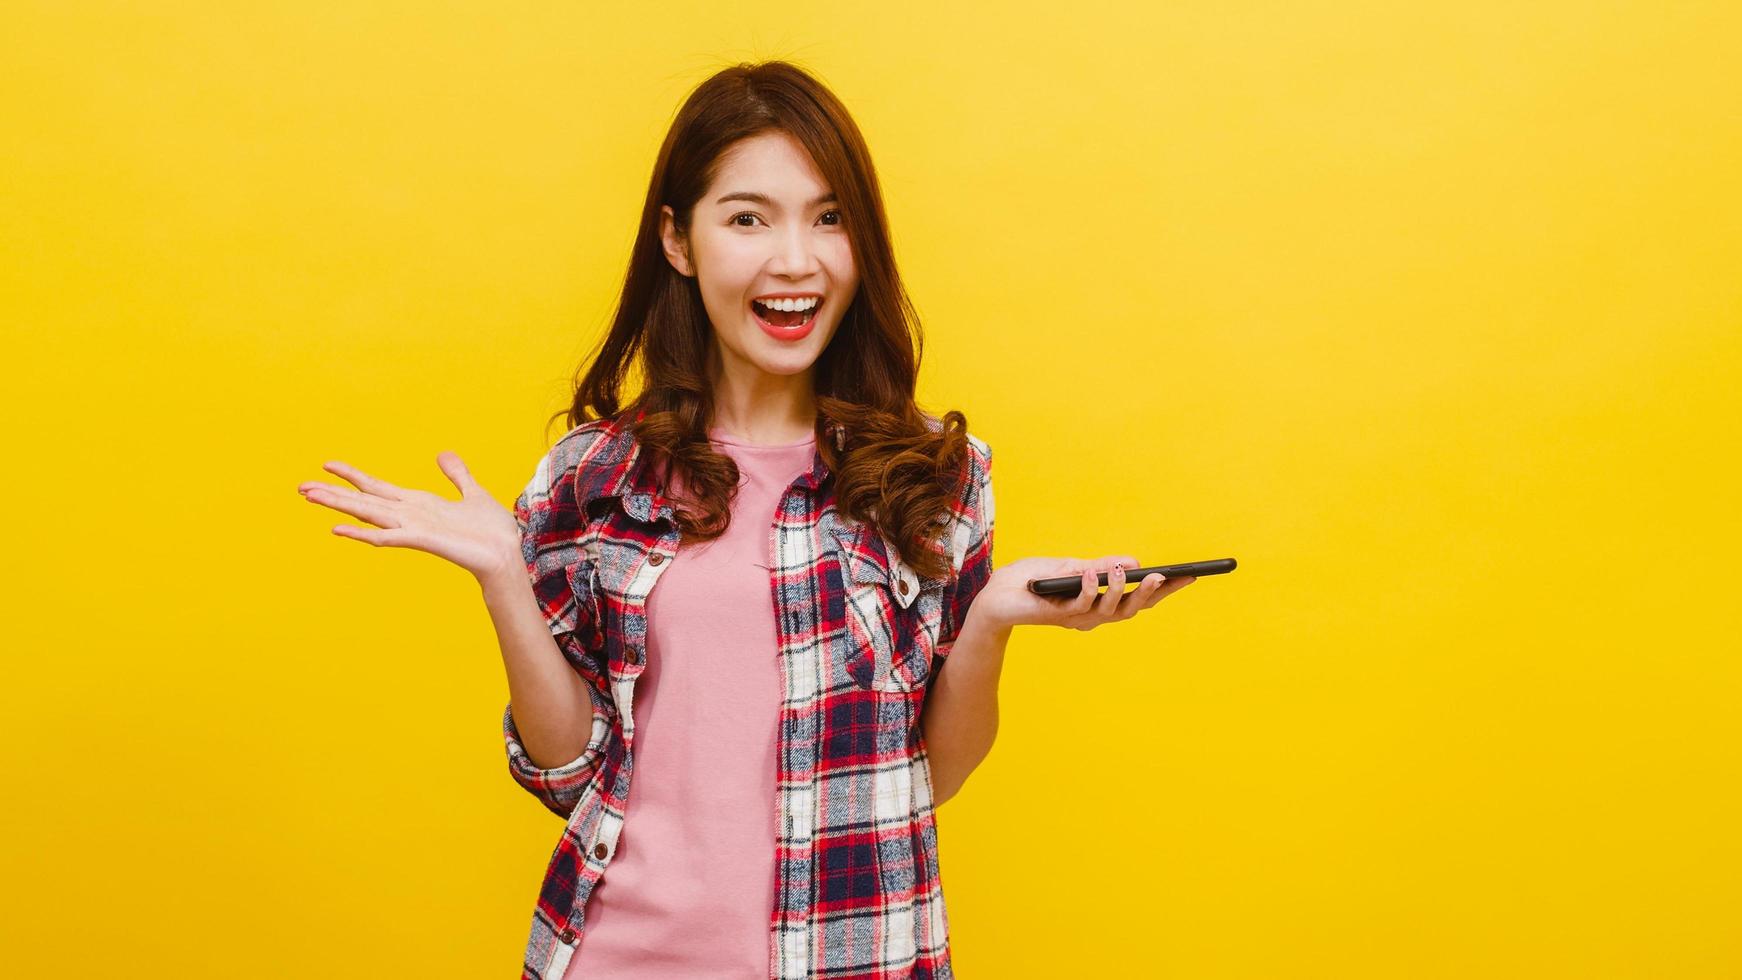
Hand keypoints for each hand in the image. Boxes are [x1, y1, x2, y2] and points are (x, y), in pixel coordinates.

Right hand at [297, 451, 521, 581]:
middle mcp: (409, 515)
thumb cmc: (491, 530)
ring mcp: (413, 528)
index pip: (377, 487)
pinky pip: (387, 536)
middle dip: (333, 492)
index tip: (327, 464)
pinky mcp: (422, 539)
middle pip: (364, 500)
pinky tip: (338, 529)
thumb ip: (457, 475)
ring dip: (339, 505)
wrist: (505, 555)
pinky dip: (362, 533)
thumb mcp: (473, 493)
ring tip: (310, 496)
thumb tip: (443, 454)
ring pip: (368, 514)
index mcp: (418, 504)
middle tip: (300, 486)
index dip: (352, 475)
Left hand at [969, 555, 1195, 631]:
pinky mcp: (1056, 615)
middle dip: (1152, 595)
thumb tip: (1133, 562)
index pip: (1138, 599)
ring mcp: (1075, 618)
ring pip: (1109, 611)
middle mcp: (1092, 615)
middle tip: (1170, 577)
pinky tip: (1092, 573)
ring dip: (1121, 590)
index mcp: (1099, 603)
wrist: (996, 594)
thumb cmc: (1032, 580)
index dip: (1164, 591)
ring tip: (1128, 571)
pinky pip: (1079, 605)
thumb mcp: (1071, 566)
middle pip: (1132, 610)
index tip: (1189, 576)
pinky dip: (1088, 589)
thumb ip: (1099, 566)